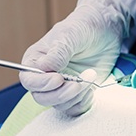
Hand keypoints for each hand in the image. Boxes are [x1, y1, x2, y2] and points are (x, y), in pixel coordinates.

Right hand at [19, 0, 129, 115]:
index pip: (29, 80)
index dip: (41, 84)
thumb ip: (58, 52)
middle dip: (61, 94)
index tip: (58, 79)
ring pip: (60, 105)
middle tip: (78, 84)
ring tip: (90, 76)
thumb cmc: (84, 27)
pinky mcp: (78, 92)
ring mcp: (63, 86)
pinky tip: (91, 88)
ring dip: (76, 96)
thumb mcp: (71, 34)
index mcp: (37, 60)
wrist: (105, 29)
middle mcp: (46, 76)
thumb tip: (45, 68)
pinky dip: (83, 102)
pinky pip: (75, 108)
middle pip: (42, 98)